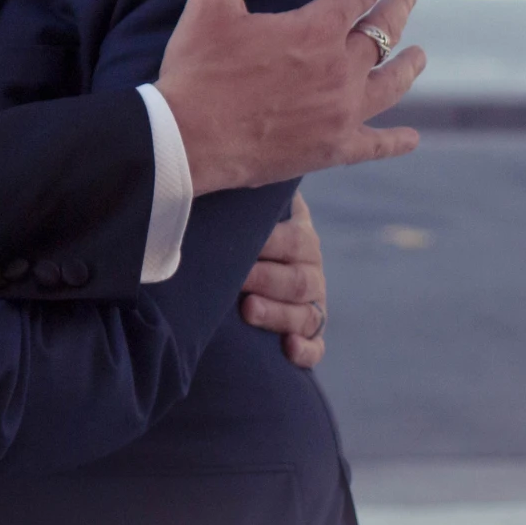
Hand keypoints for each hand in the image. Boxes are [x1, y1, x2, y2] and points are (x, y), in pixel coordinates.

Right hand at [157, 0, 425, 193]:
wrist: (189, 141)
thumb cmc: (197, 69)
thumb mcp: (212, 1)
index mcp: (315, 30)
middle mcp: (340, 70)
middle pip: (383, 32)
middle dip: (398, 8)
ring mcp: (341, 112)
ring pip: (390, 85)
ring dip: (407, 66)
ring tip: (418, 55)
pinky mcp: (332, 149)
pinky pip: (376, 144)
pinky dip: (395, 141)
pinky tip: (411, 138)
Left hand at [239, 192, 327, 368]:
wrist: (225, 261)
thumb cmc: (226, 228)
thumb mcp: (235, 209)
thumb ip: (233, 199)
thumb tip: (209, 174)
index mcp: (297, 231)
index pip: (294, 238)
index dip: (269, 243)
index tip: (241, 243)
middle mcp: (309, 266)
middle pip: (300, 279)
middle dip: (268, 279)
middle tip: (238, 279)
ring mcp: (311, 301)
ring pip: (307, 313)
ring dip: (279, 314)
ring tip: (248, 309)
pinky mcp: (307, 332)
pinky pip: (316, 345)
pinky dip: (306, 350)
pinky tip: (288, 349)